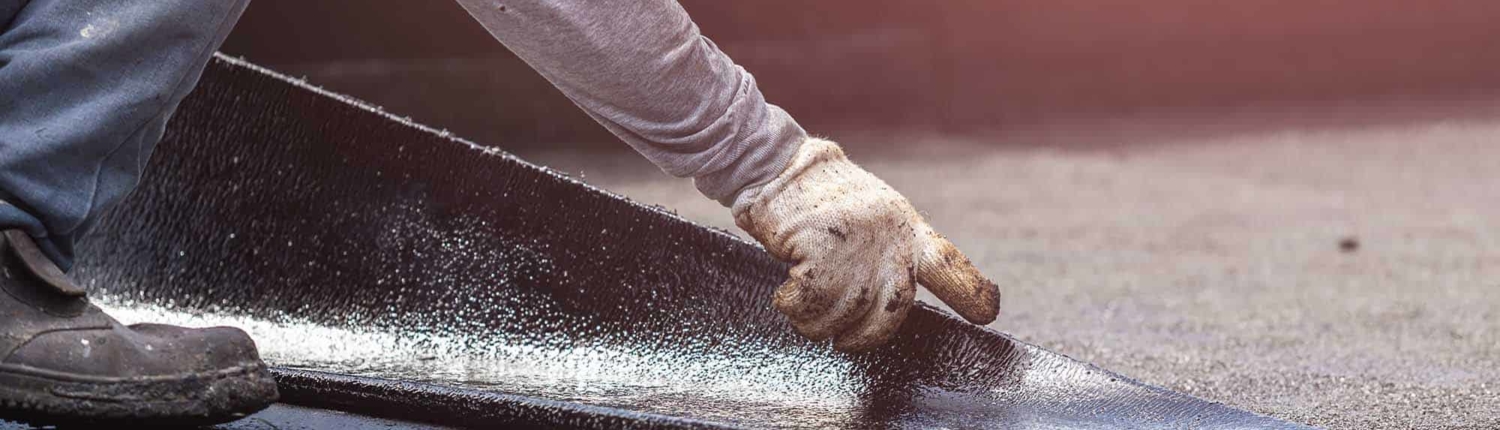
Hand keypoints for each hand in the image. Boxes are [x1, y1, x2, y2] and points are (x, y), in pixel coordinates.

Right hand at [732, 138, 999, 351]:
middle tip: (843, 341)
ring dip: (816, 322)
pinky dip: (792, 307)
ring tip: (800, 307)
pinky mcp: (819, 245)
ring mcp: (856, 241)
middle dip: (866, 336)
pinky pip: (809, 302)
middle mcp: (887, 235)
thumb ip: (888, 254)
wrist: (778, 166)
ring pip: (843, 313)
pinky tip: (784, 294)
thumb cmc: (819, 202)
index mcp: (905, 228)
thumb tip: (888, 303)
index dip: (970, 291)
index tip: (987, 312)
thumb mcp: (870, 219)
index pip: (947, 263)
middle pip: (894, 309)